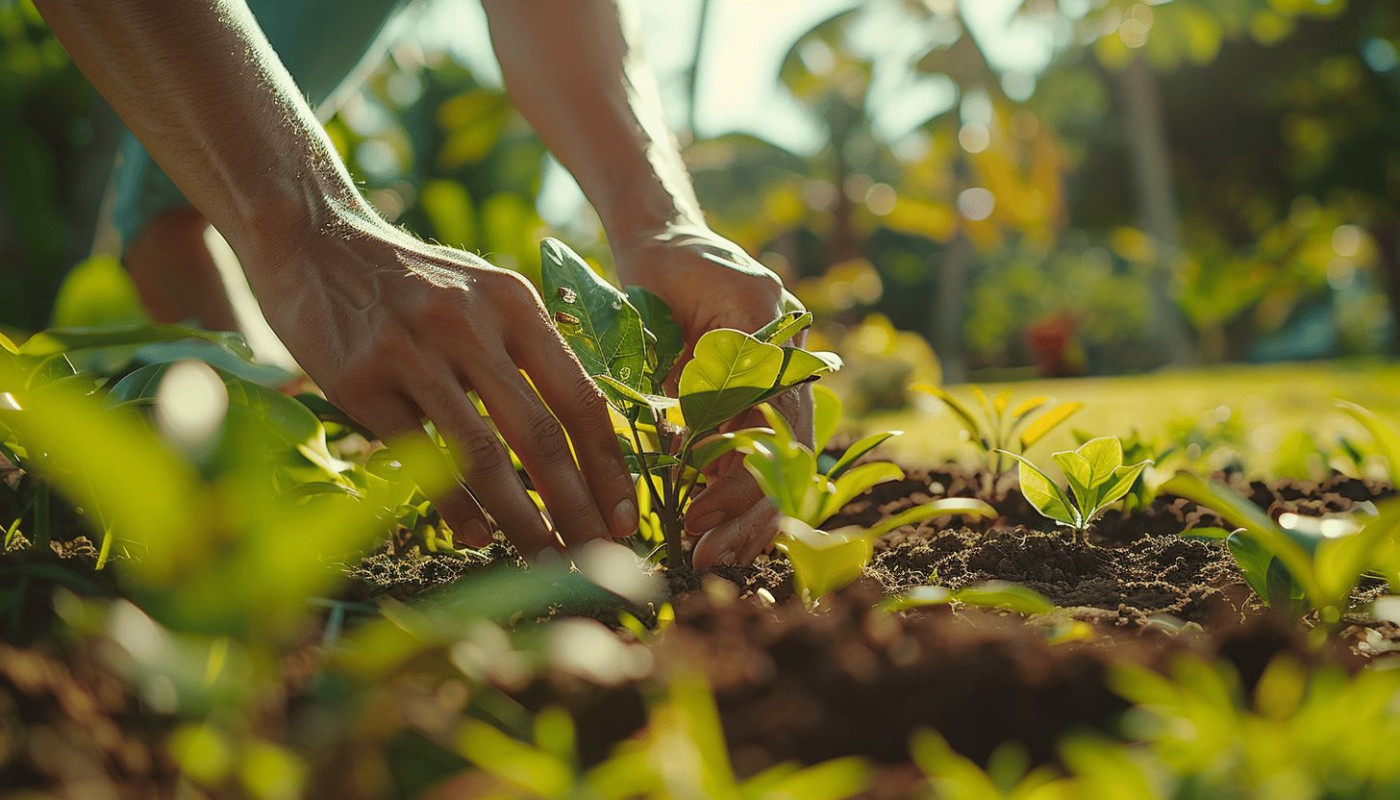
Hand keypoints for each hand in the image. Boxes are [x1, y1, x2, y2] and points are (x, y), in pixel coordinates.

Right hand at [249, 205, 637, 555]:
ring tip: (545, 559)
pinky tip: (478, 536)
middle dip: (575, 506)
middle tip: (596, 558)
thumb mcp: (483, 294)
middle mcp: (469, 323)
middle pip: (540, 433)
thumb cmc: (413, 282)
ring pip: (483, 453)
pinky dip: (455, 504)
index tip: (625, 517)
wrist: (314, 239)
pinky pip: (419, 455)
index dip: (608, 465)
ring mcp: (412, 350)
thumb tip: (584, 439)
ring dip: (521, 519)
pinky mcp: (359, 378)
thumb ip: (528, 352)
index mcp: (514, 304)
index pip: (579, 396)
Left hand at [612, 224, 812, 568]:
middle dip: (749, 516)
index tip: (700, 513)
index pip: (775, 430)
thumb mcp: (687, 291)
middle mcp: (789, 370)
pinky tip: (719, 538)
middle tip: (710, 557)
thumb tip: (698, 431)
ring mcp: (775, 389)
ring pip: (777, 469)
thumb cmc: (673, 262)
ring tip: (713, 559)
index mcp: (780, 341)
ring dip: (747, 520)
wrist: (667, 243)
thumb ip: (707, 351)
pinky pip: (755, 462)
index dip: (742, 480)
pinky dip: (738, 503)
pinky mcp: (748, 404)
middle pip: (785, 460)